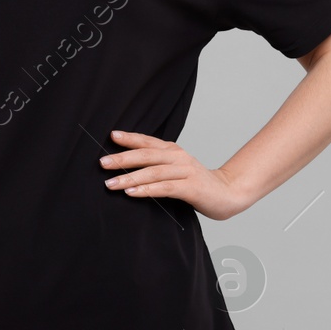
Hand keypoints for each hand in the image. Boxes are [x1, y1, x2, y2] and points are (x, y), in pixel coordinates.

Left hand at [99, 129, 248, 220]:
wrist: (228, 193)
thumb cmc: (196, 183)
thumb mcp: (176, 169)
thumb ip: (157, 166)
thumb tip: (126, 167)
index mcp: (173, 151)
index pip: (148, 142)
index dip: (130, 138)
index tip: (111, 136)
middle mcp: (179, 157)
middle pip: (147, 155)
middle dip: (123, 158)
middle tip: (102, 163)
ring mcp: (186, 172)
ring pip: (153, 172)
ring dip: (130, 178)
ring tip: (111, 183)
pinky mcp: (191, 188)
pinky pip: (165, 188)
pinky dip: (147, 190)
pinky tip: (132, 193)